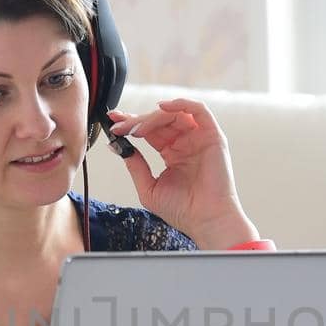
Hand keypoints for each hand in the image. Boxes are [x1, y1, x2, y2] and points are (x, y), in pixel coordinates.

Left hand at [105, 97, 245, 241]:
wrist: (206, 221)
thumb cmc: (182, 211)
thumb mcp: (148, 188)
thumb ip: (135, 165)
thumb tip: (117, 146)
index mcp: (172, 153)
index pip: (150, 131)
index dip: (131, 122)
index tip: (112, 120)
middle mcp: (185, 143)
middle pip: (158, 120)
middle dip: (137, 120)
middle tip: (120, 127)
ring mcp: (199, 138)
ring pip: (174, 114)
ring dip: (152, 117)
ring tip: (136, 129)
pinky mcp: (213, 136)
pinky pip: (198, 110)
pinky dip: (181, 104)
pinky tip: (162, 107)